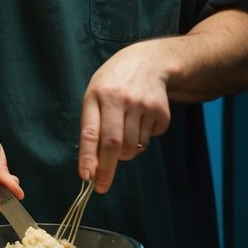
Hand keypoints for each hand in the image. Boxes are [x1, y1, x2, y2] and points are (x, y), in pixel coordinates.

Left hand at [77, 40, 172, 192]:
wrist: (148, 61)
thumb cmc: (114, 84)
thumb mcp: (96, 95)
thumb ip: (92, 126)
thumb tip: (92, 166)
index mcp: (98, 94)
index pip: (91, 131)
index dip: (88, 157)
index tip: (86, 178)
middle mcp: (120, 98)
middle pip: (113, 144)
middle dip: (106, 170)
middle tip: (101, 186)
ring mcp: (142, 104)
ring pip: (132, 147)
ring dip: (126, 152)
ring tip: (124, 132)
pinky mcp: (161, 111)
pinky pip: (149, 140)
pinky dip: (143, 139)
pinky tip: (141, 120)